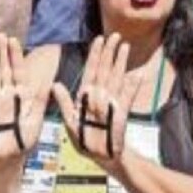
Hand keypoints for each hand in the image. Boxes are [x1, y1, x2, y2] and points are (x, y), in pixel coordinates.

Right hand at [0, 34, 43, 161]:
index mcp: (22, 94)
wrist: (9, 155)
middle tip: (0, 35)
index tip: (13, 40)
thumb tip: (52, 82)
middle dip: (2, 52)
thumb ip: (41, 100)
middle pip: (4, 69)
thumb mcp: (36, 119)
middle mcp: (7, 93)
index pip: (18, 70)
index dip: (15, 56)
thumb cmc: (25, 139)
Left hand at [50, 35, 142, 169]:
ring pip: (116, 77)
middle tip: (114, 35)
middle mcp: (99, 95)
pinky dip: (133, 86)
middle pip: (105, 69)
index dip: (94, 55)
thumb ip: (64, 102)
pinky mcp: (121, 112)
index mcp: (85, 96)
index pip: (90, 70)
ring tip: (125, 46)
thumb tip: (54, 84)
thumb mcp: (69, 121)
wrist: (99, 156)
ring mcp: (111, 102)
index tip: (98, 39)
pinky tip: (138, 74)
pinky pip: (128, 96)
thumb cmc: (84, 140)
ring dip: (120, 62)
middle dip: (109, 52)